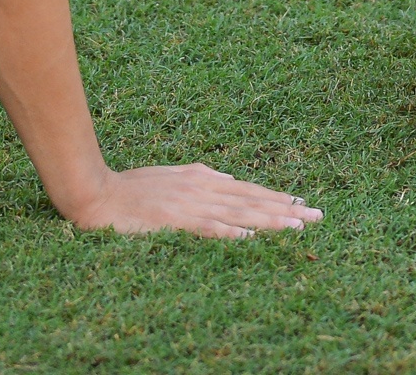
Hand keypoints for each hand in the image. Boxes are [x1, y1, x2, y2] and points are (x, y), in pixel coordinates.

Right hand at [67, 164, 322, 238]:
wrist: (97, 193)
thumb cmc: (132, 188)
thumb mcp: (173, 176)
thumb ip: (201, 177)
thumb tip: (229, 177)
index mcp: (201, 177)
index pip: (247, 189)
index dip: (275, 196)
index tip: (301, 202)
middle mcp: (201, 187)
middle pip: (251, 200)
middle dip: (286, 208)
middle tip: (317, 214)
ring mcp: (189, 204)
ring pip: (239, 214)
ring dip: (270, 220)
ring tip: (298, 226)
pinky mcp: (174, 221)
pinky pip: (208, 228)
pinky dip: (231, 233)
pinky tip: (251, 239)